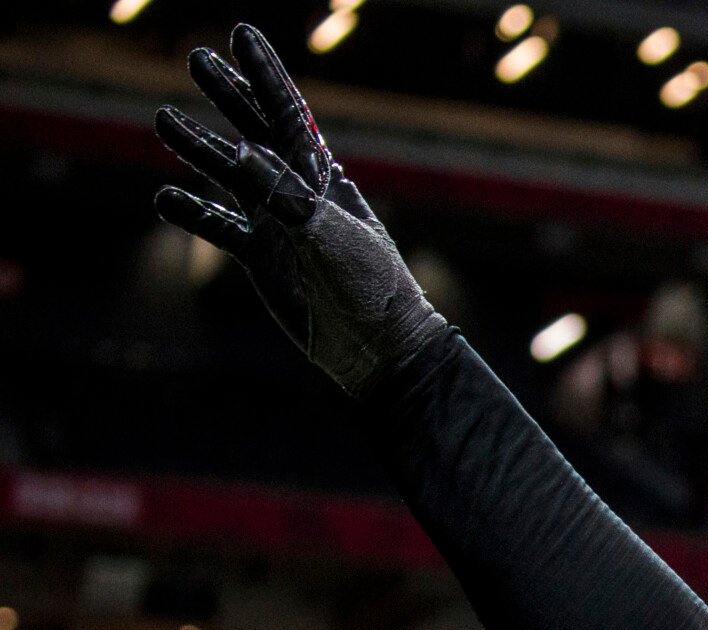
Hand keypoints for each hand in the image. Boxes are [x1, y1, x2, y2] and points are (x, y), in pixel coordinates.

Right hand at [151, 25, 445, 395]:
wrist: (376, 345)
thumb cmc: (368, 286)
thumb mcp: (328, 235)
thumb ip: (286, 195)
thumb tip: (242, 150)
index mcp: (324, 179)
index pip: (288, 115)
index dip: (264, 74)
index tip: (241, 35)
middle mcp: (296, 193)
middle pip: (253, 132)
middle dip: (226, 95)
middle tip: (195, 57)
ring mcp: (275, 223)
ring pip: (227, 175)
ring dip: (196, 148)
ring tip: (161, 119)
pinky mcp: (259, 256)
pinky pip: (217, 227)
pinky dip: (191, 212)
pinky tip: (164, 197)